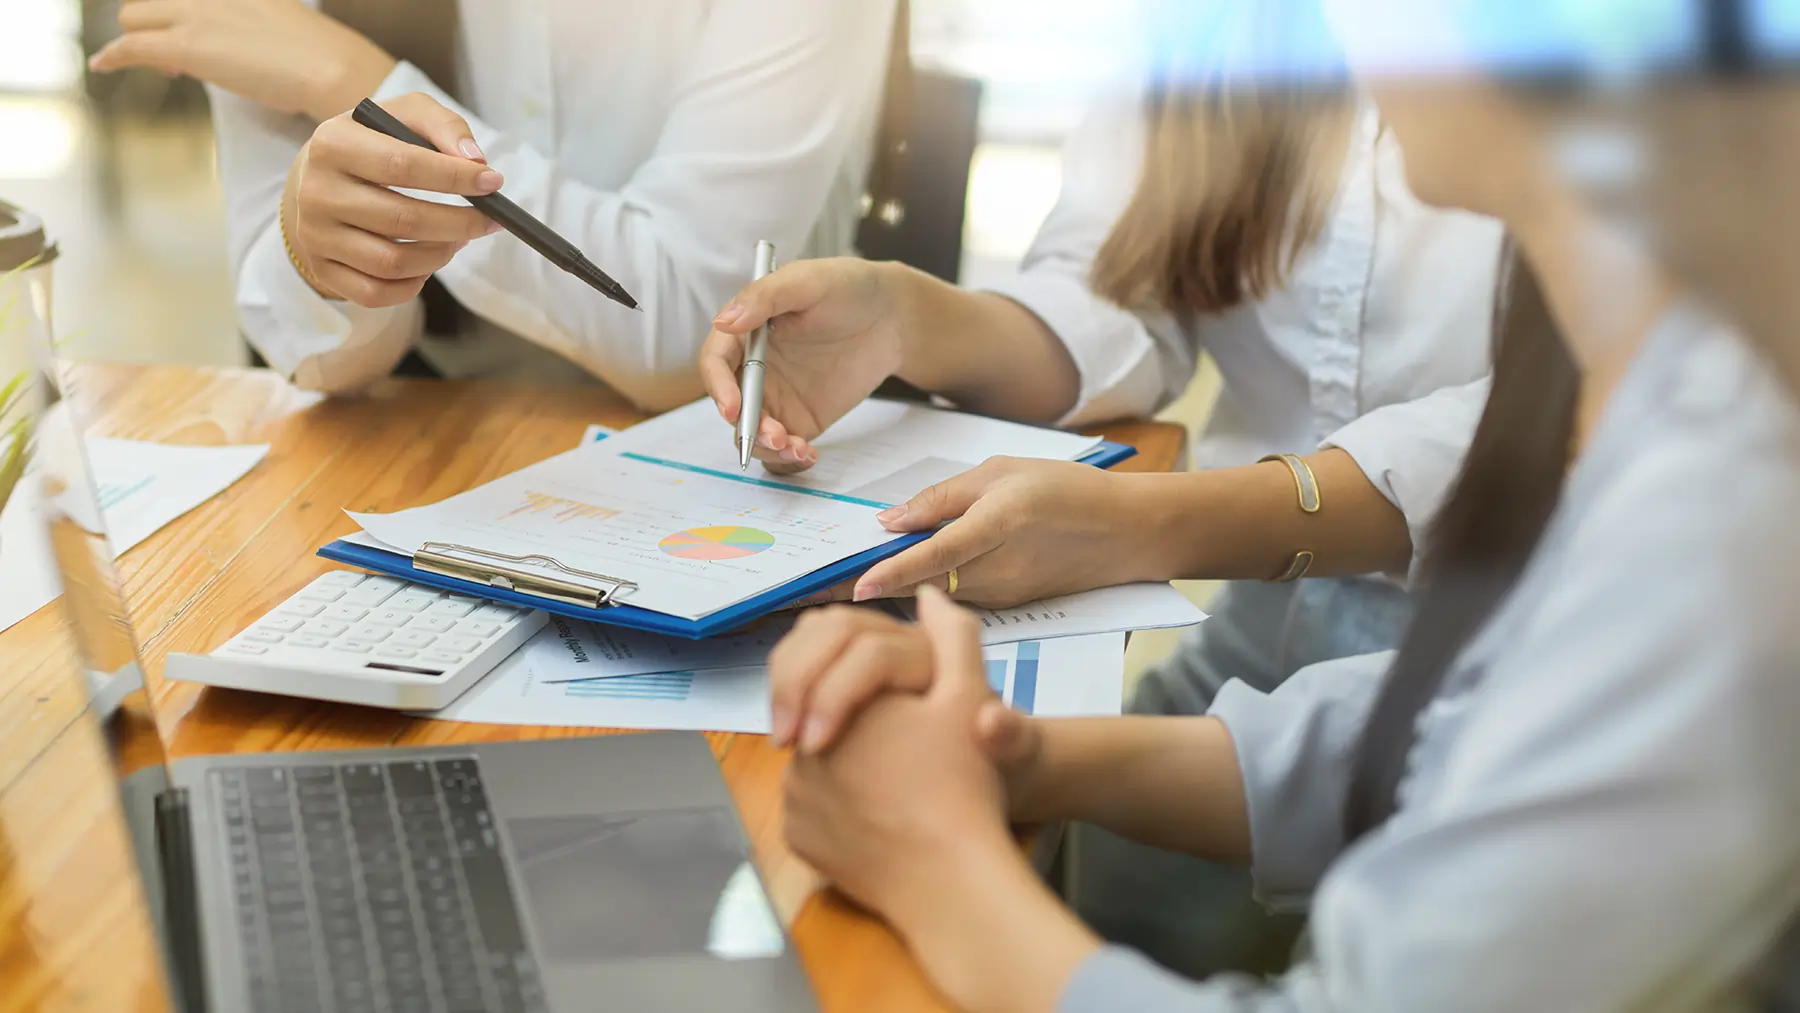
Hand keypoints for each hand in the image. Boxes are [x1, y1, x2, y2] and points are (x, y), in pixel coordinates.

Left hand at [88, 0, 396, 120]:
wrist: (332, 66)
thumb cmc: (321, 54)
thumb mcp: (281, 18)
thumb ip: (251, 21)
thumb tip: (240, 41)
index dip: (176, 9)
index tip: (186, 25)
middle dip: (155, 23)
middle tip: (176, 52)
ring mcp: (194, 14)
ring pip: (134, 17)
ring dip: (139, 39)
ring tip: (166, 66)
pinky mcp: (186, 46)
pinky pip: (131, 46)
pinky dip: (113, 56)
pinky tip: (104, 66)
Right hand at [285, 93, 503, 306]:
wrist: (317, 177)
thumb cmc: (373, 144)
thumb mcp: (403, 116)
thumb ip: (443, 126)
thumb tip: (475, 160)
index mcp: (332, 145)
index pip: (403, 165)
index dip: (455, 177)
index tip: (493, 182)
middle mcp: (317, 192)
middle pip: (404, 220)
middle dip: (461, 223)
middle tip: (491, 220)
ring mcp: (316, 236)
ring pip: (393, 263)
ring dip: (441, 254)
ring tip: (459, 238)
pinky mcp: (322, 270)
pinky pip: (377, 293)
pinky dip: (413, 284)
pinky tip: (427, 262)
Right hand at [699, 258, 909, 473]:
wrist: (892, 316)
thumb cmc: (847, 287)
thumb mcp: (806, 282)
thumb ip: (764, 298)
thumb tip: (723, 321)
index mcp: (745, 332)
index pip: (716, 362)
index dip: (718, 387)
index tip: (733, 408)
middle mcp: (754, 367)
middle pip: (732, 406)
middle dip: (747, 427)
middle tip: (775, 436)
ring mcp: (776, 396)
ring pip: (753, 432)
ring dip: (766, 447)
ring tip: (798, 447)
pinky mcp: (800, 418)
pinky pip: (783, 445)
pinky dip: (789, 458)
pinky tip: (809, 454)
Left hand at [782, 587, 1012, 920]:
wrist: (951, 880)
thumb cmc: (963, 786)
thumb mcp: (970, 698)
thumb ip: (953, 638)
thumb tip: (930, 595)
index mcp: (840, 703)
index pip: (821, 662)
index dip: (846, 673)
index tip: (877, 692)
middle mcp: (802, 747)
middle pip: (810, 710)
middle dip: (835, 709)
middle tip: (884, 732)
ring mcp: (794, 798)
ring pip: (809, 760)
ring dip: (837, 757)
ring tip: (893, 776)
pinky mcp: (797, 839)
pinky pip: (809, 807)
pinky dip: (835, 804)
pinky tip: (879, 811)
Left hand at [843, 457, 1162, 607]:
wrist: (1129, 534)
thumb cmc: (1068, 491)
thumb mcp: (1003, 472)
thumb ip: (944, 497)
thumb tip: (889, 520)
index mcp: (999, 524)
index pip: (934, 555)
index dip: (892, 572)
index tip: (855, 586)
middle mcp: (1000, 567)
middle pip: (924, 586)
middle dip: (873, 590)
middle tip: (819, 592)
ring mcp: (1005, 594)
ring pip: (936, 598)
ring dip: (893, 595)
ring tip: (840, 589)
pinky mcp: (1010, 607)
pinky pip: (956, 601)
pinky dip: (923, 597)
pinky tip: (894, 588)